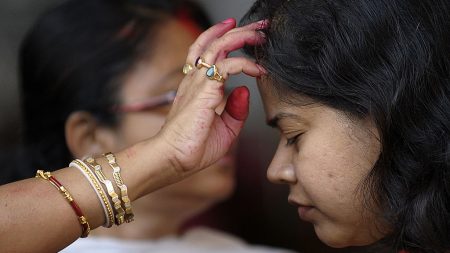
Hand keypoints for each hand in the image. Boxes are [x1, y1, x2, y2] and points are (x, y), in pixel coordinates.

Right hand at [158, 18, 266, 175]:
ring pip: (218, 47)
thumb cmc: (193, 147)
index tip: (241, 32)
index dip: (221, 38)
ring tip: (258, 34)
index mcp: (197, 87)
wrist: (174, 159)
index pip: (206, 52)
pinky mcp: (204, 90)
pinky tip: (258, 69)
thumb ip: (236, 110)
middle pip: (213, 43)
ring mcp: (197, 83)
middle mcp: (195, 80)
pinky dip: (244, 63)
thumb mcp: (225, 129)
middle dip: (238, 31)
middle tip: (259, 26)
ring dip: (241, 37)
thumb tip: (245, 89)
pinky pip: (226, 66)